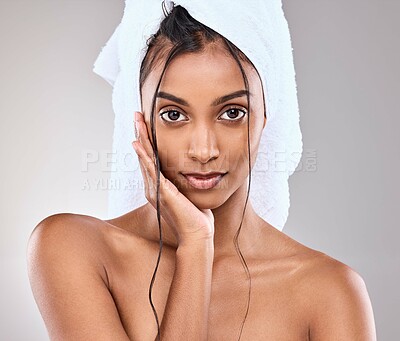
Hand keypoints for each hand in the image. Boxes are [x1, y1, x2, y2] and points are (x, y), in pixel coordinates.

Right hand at [132, 111, 213, 245]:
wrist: (197, 234)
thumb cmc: (195, 217)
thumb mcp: (187, 195)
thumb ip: (182, 184)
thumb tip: (188, 173)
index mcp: (158, 188)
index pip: (150, 160)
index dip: (147, 142)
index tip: (145, 126)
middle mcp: (153, 188)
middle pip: (144, 156)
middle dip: (141, 135)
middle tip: (136, 116)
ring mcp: (155, 190)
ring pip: (145, 159)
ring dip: (141, 139)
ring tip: (137, 122)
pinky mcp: (162, 193)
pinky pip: (151, 170)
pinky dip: (144, 157)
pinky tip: (139, 144)